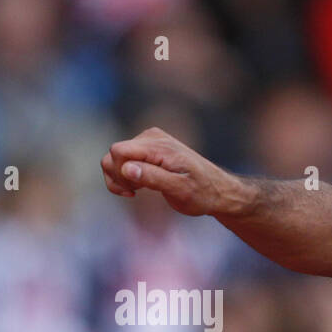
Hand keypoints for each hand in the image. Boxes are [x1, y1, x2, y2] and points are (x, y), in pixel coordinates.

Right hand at [101, 127, 244, 216]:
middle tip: (137, 192)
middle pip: (113, 154)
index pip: (118, 151)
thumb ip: (154, 178)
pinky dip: (124, 175)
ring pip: (114, 157)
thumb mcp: (181, 190)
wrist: (218, 190)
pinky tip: (138, 187)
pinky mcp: (147, 149)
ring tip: (139, 191)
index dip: (120, 173)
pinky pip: (122, 159)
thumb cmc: (203, 193)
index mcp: (159, 146)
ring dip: (120, 178)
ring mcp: (148, 141)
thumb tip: (127, 168)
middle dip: (118, 177)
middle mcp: (151, 137)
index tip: (135, 192)